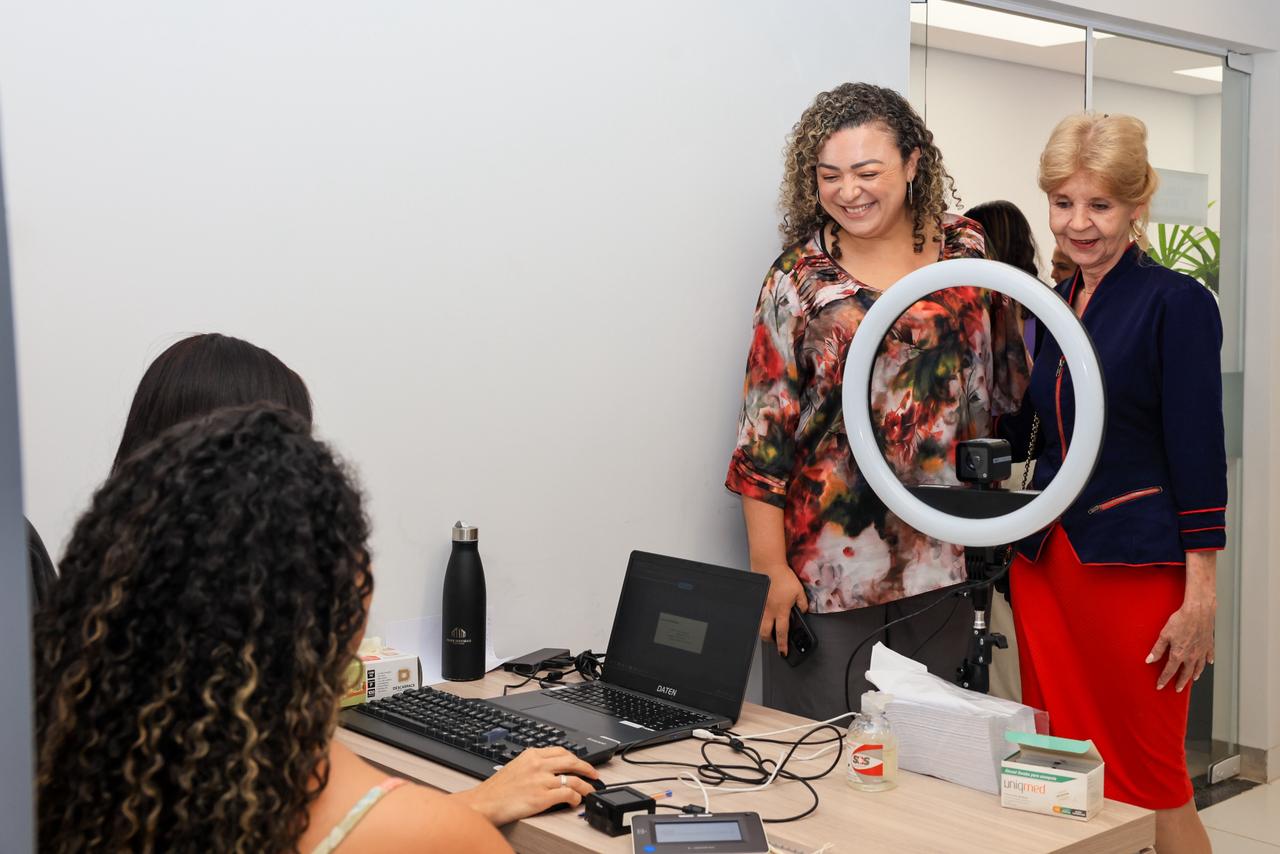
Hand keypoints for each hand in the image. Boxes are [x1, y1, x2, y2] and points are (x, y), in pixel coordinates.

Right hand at [451, 747, 598, 824]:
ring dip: (586, 786)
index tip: (581, 763)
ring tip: (590, 791)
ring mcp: (541, 781)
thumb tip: (551, 769)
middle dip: (587, 768)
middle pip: (571, 761)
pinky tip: (576, 801)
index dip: (576, 758)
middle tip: (594, 774)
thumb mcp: (515, 767)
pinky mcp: (542, 798)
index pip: (561, 751)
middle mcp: (538, 765)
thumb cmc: (496, 789)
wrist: (483, 803)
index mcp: (531, 755)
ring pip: (573, 779)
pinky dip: (576, 798)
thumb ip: (533, 764)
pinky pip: (567, 795)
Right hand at [756, 565, 807, 655]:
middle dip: (769, 641)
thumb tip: (804, 610)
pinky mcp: (757, 600)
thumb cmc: (782, 577)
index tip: (783, 652)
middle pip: (765, 633)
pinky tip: (765, 616)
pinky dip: (760, 619)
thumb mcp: (799, 590)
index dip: (783, 645)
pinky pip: (757, 614)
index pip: (782, 633)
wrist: (768, 566)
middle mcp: (769, 611)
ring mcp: (761, 606)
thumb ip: (803, 603)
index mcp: (781, 611)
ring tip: (769, 631)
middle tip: (774, 642)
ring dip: (764, 631)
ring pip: (759, 625)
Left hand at [1146, 598, 1215, 691]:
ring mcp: (1202, 651)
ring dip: (1195, 674)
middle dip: (1181, 682)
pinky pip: (1209, 656)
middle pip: (1186, 673)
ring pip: (1199, 667)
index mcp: (1179, 654)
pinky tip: (1208, 663)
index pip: (1169, 671)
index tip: (1160, 686)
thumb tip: (1149, 660)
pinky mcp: (1209, 644)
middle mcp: (1192, 656)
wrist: (1198, 612)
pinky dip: (1208, 661)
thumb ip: (1157, 649)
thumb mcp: (1164, 635)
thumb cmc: (1181, 621)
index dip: (1163, 680)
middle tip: (1178, 689)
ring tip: (1193, 679)